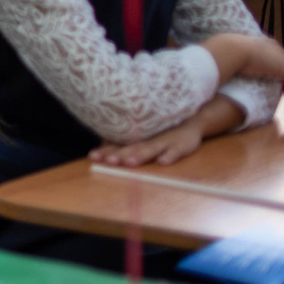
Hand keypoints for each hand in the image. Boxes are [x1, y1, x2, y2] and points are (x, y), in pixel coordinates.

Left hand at [92, 116, 208, 166]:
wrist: (190, 121)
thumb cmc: (161, 133)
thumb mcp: (142, 139)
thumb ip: (122, 146)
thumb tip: (99, 153)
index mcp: (137, 140)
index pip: (119, 146)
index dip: (106, 151)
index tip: (93, 157)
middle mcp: (148, 140)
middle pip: (131, 148)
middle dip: (119, 154)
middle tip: (108, 161)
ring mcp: (165, 142)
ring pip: (150, 149)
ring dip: (140, 155)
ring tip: (129, 162)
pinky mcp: (181, 145)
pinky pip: (176, 151)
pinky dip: (170, 155)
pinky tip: (163, 161)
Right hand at [206, 32, 283, 95]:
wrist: (230, 50)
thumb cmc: (223, 49)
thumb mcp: (225, 48)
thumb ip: (225, 52)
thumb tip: (211, 56)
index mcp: (260, 41)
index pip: (273, 49)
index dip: (274, 58)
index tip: (270, 67)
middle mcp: (273, 47)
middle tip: (281, 80)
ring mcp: (279, 58)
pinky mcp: (283, 68)